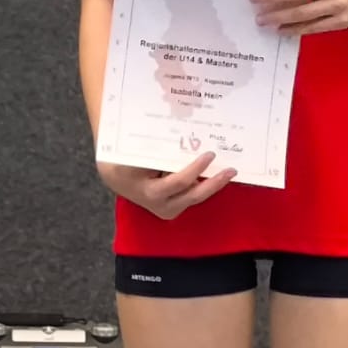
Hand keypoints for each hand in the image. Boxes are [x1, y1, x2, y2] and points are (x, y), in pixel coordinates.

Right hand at [97, 151, 237, 219]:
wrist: (116, 179)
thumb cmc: (123, 164)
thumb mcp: (133, 157)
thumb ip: (155, 152)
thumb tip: (183, 139)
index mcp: (151, 193)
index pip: (179, 182)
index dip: (195, 169)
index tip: (209, 154)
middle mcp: (163, 205)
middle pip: (194, 195)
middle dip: (214, 183)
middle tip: (231, 170)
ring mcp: (170, 208)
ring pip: (196, 196)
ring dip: (213, 184)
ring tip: (229, 172)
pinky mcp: (175, 206)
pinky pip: (193, 194)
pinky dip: (205, 183)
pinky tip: (217, 173)